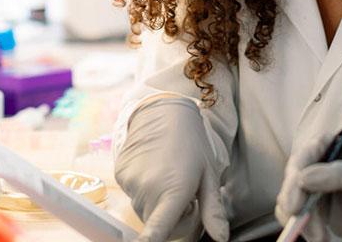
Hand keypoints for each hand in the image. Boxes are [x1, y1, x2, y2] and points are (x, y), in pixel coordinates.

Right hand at [115, 98, 228, 241]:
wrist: (163, 112)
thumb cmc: (191, 143)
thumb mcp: (209, 175)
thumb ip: (213, 209)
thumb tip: (221, 237)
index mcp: (173, 191)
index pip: (157, 231)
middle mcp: (148, 190)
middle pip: (160, 226)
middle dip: (175, 218)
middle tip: (188, 196)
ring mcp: (130, 184)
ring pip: (146, 212)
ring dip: (159, 205)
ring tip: (171, 178)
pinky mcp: (120, 176)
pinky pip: (134, 196)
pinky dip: (146, 191)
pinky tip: (156, 171)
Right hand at [276, 132, 341, 241]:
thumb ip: (338, 174)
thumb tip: (304, 178)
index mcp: (328, 146)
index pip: (304, 156)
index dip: (295, 177)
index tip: (296, 201)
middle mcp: (315, 163)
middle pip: (292, 179)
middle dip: (294, 203)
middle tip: (300, 224)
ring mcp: (310, 185)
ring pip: (290, 200)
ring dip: (301, 221)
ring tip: (320, 237)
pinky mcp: (308, 205)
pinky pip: (294, 215)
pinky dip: (303, 228)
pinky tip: (319, 237)